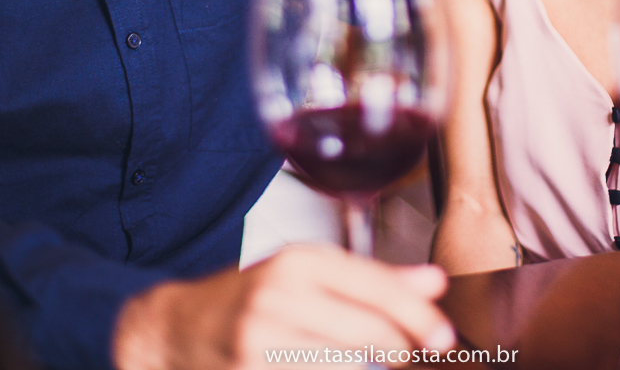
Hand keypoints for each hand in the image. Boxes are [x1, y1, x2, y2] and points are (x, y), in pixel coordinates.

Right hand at [112, 244, 454, 369]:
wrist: (176, 329)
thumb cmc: (250, 299)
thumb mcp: (308, 274)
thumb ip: (374, 280)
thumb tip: (435, 282)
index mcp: (299, 261)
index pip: (377, 287)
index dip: (417, 316)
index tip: (442, 336)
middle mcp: (280, 295)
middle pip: (369, 334)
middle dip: (398, 350)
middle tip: (407, 354)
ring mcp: (262, 340)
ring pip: (347, 366)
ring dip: (364, 369)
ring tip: (354, 359)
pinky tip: (323, 366)